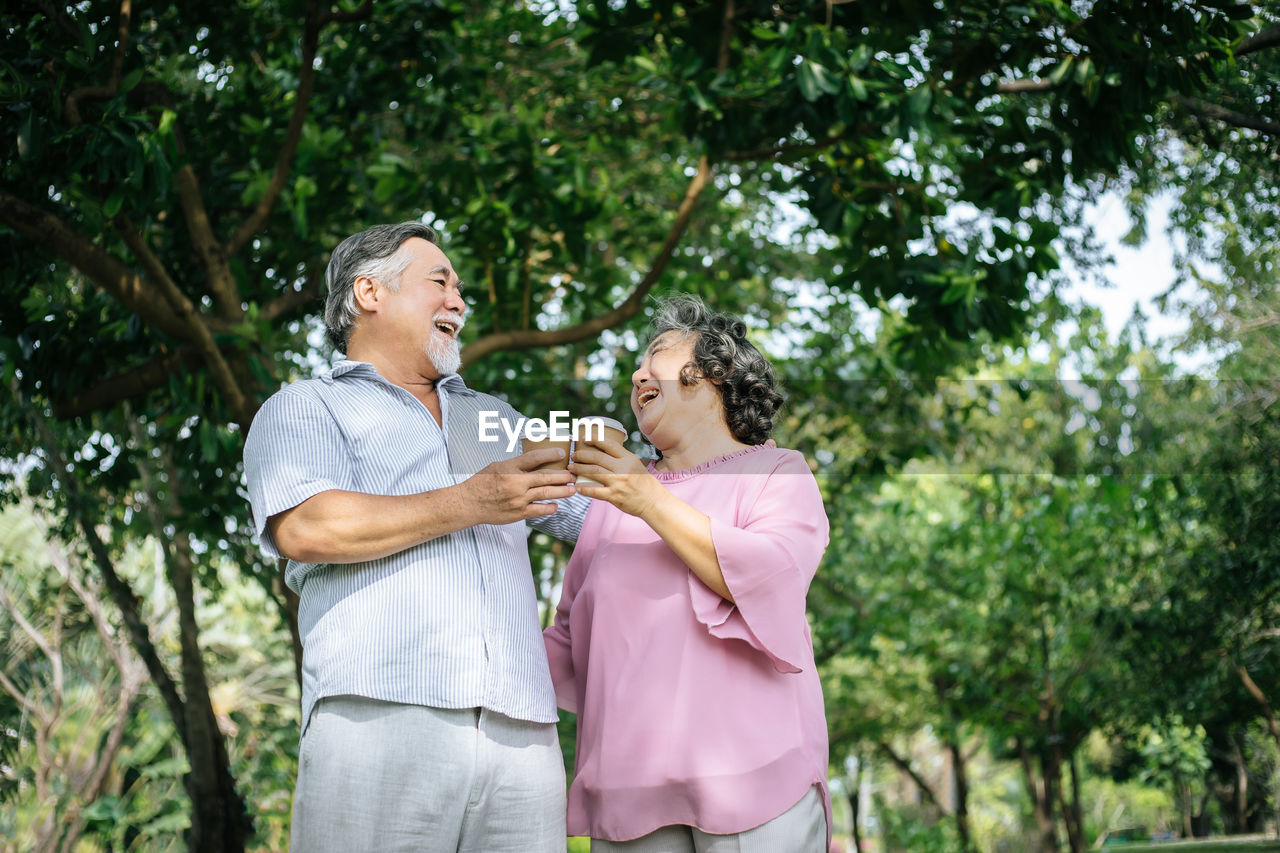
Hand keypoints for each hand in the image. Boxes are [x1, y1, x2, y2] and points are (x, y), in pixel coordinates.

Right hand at [459, 448, 575, 523]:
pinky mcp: (519, 513)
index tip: (561, 453)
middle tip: (573, 475)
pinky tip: (556, 505)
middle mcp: (516, 483)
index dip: (550, 454)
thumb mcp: (498, 466)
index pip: (534, 457)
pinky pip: (539, 510)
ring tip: (572, 490)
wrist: (470, 504)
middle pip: (545, 477)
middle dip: (562, 476)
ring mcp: (518, 499)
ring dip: (562, 492)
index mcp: (509, 467)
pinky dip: (550, 508)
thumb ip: (516, 465)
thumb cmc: (482, 483)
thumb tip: (536, 462)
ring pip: (546, 493)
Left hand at [569, 440, 661, 517]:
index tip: (583, 438)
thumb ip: (621, 458)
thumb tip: (604, 451)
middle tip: (573, 455)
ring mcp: (618, 482)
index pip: (609, 444)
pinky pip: (595, 491)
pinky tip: (577, 487)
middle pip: (597, 458)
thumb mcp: (636, 465)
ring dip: (579, 469)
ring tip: (571, 468)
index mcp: (628, 458)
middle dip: (582, 455)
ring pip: (593, 472)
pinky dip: (584, 489)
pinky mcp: (615, 496)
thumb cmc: (644, 483)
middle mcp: (623, 468)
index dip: (594, 439)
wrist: (653, 502)